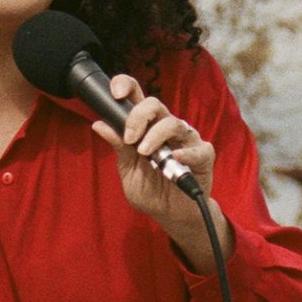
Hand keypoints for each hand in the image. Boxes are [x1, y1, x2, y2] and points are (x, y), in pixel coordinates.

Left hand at [92, 74, 224, 265]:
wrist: (171, 215)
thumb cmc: (150, 190)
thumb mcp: (128, 170)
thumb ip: (119, 147)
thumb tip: (99, 124)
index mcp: (146, 127)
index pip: (137, 96)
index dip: (126, 86)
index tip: (115, 93)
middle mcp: (166, 128)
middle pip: (155, 104)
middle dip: (139, 116)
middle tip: (129, 138)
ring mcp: (186, 140)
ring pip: (173, 123)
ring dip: (156, 136)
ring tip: (145, 154)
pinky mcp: (203, 155)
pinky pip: (197, 148)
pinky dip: (185, 152)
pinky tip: (174, 158)